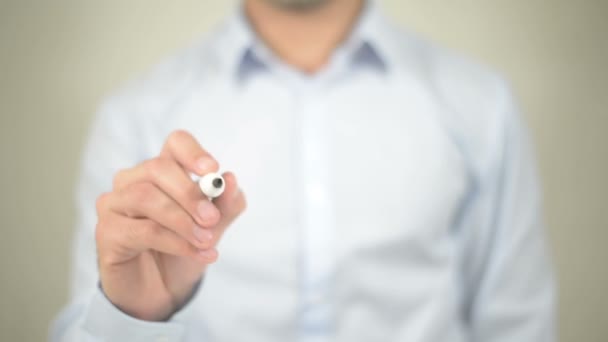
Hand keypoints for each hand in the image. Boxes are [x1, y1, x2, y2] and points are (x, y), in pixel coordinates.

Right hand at [95, 130, 245, 320]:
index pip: (175, 143)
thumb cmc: (183, 248)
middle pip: (158, 168)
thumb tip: (231, 180)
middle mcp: (134, 180)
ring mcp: (115, 203)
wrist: (161, 290)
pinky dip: (174, 241)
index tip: (212, 169)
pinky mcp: (107, 231)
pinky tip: (196, 253)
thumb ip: (225, 205)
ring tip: (206, 240)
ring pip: (146, 197)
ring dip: (182, 220)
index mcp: (163, 171)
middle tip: (212, 218)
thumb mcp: (213, 227)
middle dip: (190, 193)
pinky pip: (141, 230)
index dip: (193, 152)